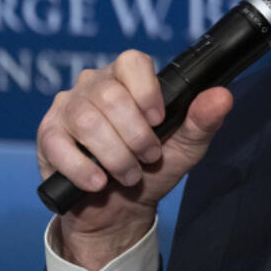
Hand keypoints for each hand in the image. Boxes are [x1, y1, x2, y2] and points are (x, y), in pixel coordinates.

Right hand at [36, 49, 232, 270]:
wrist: (120, 208)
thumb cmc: (153, 168)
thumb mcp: (187, 146)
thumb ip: (203, 120)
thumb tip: (222, 96)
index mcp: (128, 78)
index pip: (132, 62)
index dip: (147, 91)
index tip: (160, 121)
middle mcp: (93, 84)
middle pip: (111, 96)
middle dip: (136, 135)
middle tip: (148, 157)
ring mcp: (66, 108)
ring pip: (87, 120)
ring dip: (114, 155)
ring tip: (129, 175)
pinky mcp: (48, 136)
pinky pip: (59, 145)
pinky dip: (84, 169)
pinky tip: (99, 183)